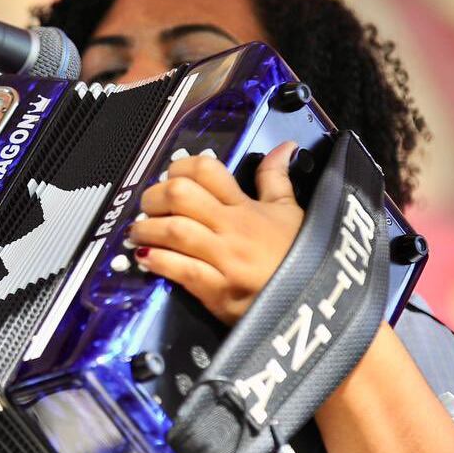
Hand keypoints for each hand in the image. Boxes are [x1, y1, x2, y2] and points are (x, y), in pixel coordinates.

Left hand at [127, 141, 303, 324]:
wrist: (315, 305)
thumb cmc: (303, 258)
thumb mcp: (291, 213)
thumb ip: (276, 179)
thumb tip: (283, 147)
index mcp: (246, 207)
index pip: (206, 170)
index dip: (180, 168)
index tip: (171, 177)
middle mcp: (232, 228)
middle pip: (180, 195)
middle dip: (154, 197)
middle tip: (148, 207)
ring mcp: (224, 259)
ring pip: (174, 231)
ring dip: (147, 230)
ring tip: (138, 234)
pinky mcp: (217, 291)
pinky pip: (180, 269)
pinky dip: (158, 261)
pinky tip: (146, 258)